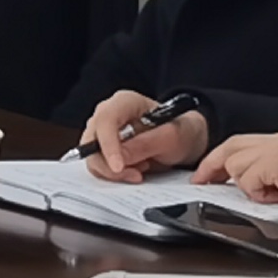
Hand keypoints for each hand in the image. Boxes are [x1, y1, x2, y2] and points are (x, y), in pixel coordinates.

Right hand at [80, 91, 205, 179]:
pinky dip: (114, 176)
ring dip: (114, 172)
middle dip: (109, 164)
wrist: (185, 141)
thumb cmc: (180, 132)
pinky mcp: (104, 151)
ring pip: (92, 157)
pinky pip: (98, 167)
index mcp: (125, 102)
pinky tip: (135, 171)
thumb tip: (120, 158)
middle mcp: (108, 115)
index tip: (118, 167)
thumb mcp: (171, 137)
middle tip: (135, 175)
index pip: (106, 120)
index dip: (108, 144)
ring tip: (141, 171)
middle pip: (92, 140)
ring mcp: (103, 133)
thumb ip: (145, 145)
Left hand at [201, 130, 277, 207]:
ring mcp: (277, 148)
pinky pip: (248, 178)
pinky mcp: (275, 162)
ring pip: (237, 163)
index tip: (210, 172)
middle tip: (201, 181)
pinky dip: (258, 192)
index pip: (246, 143)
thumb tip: (254, 185)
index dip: (224, 157)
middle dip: (211, 164)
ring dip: (247, 184)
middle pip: (232, 145)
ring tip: (272, 196)